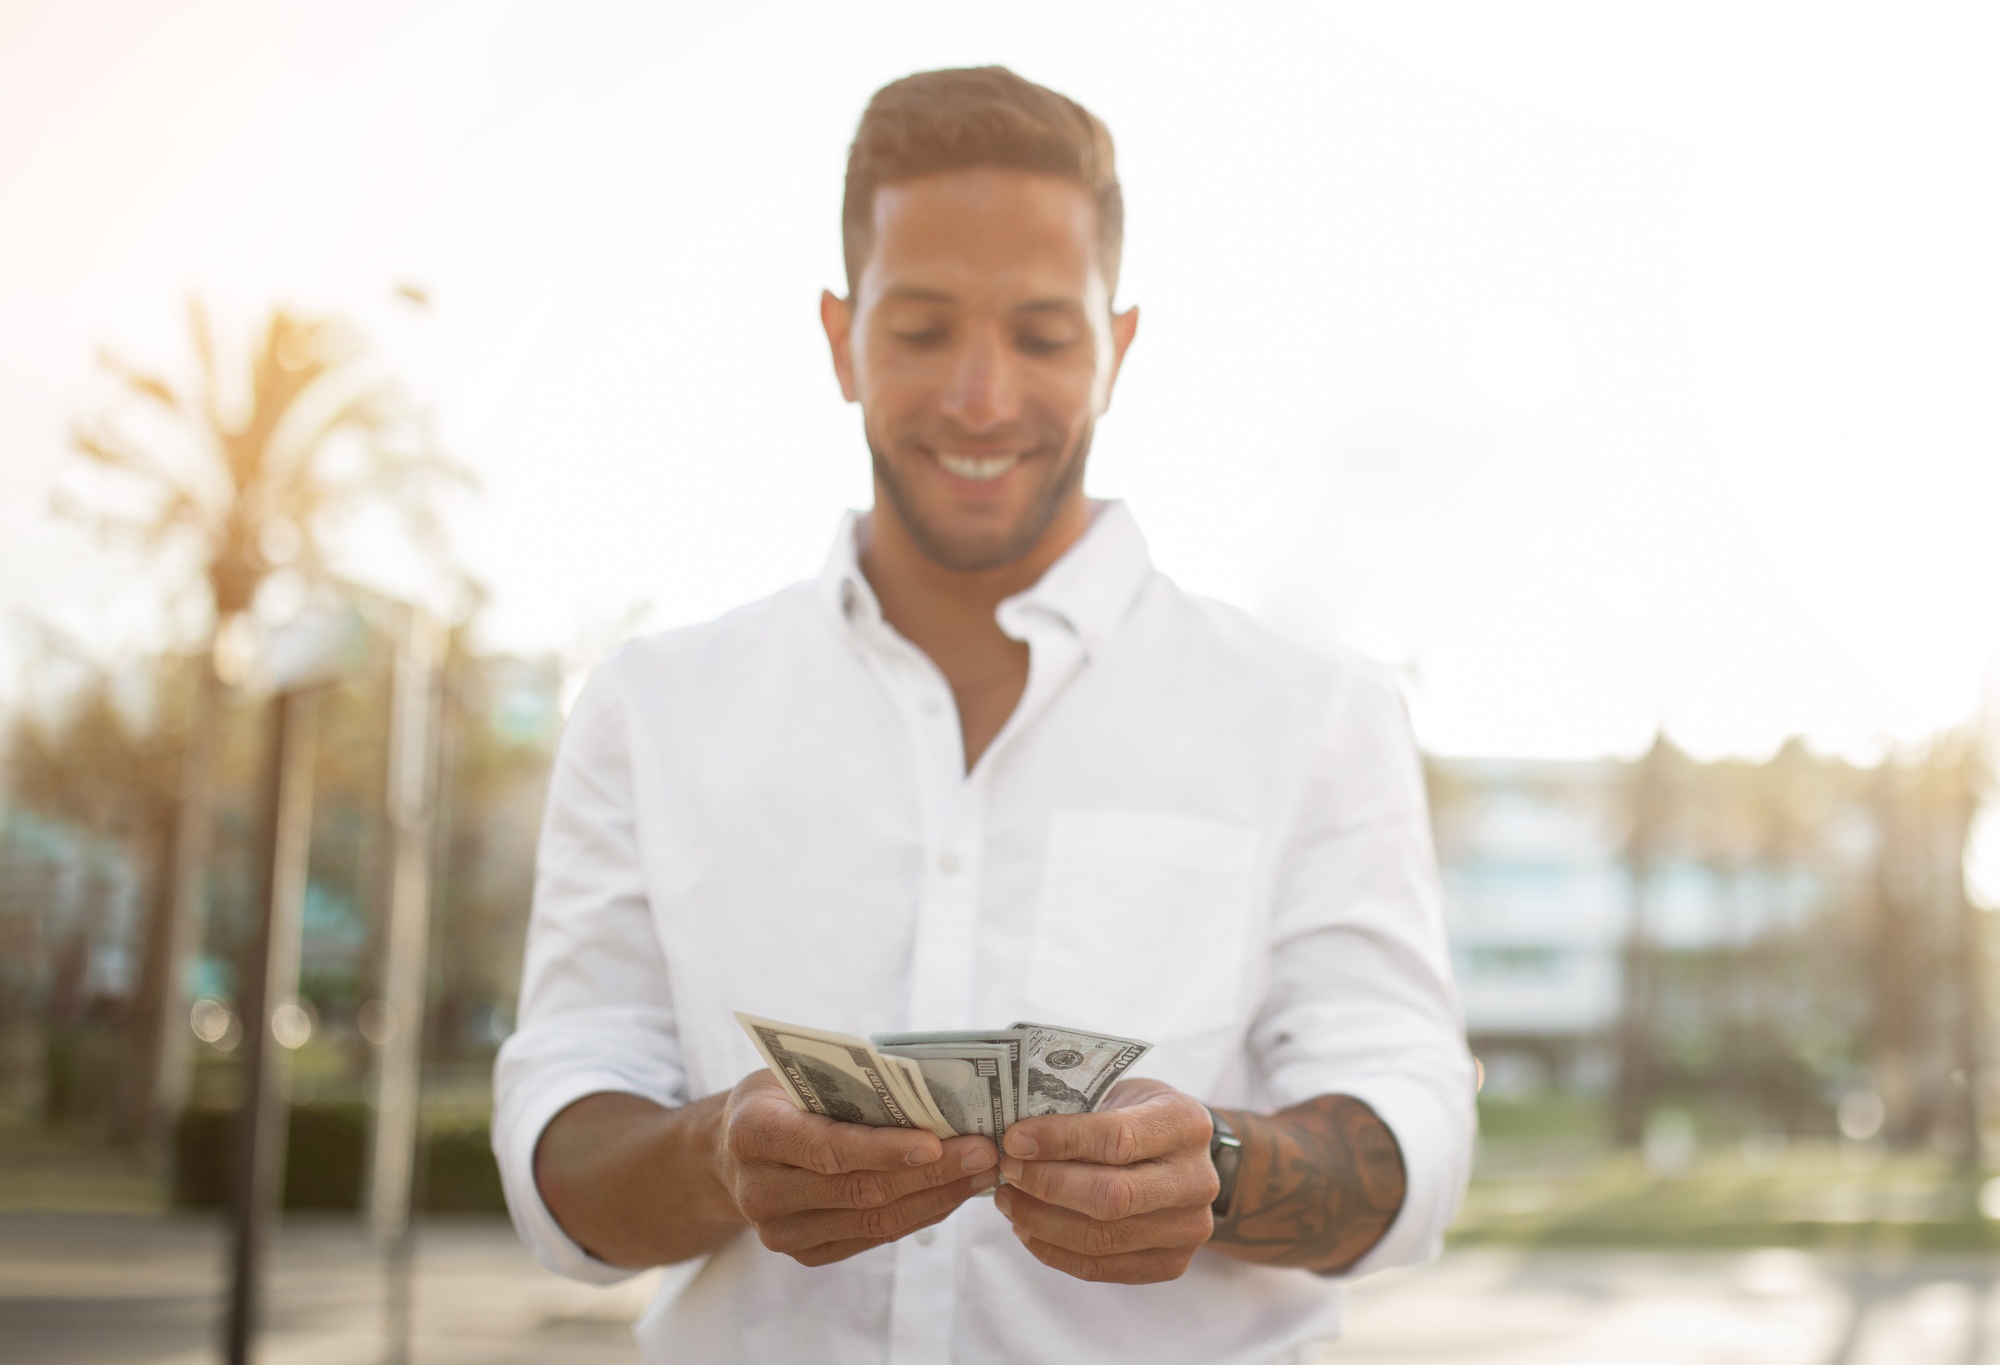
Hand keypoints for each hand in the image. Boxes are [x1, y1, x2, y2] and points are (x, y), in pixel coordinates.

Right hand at [714, 1071, 999, 1266]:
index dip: (884, 1149)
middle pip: (860, 1189)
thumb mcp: (798, 1072)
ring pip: (874, 1219)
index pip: (828, 1148)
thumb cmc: (780, 1095)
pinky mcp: (804, 1253)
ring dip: (937, 1197)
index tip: (936, 1142)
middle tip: (985, 1151)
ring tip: (982, 1171)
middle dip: (932, 1172)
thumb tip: (935, 1084)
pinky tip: (952, 1192)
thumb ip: (850, 1082)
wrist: (730, 1151)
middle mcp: (760, 1190)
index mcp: (754, 1133)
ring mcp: (780, 1231)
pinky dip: (920, 1213)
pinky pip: (873, 1236)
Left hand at [993, 1077, 1218, 1283]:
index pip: (1117, 1139)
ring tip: (1008, 1200)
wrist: (1181, 1157)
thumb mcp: (1119, 1094)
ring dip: (1041, 1222)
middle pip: (1111, 1197)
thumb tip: (1014, 1138)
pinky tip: (1027, 1228)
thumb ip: (1078, 1110)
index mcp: (1186, 1123)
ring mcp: (1190, 1228)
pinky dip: (1054, 1251)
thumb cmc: (1137, 1116)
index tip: (1013, 1140)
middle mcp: (1197, 1180)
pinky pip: (1102, 1268)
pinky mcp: (1172, 1263)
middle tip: (1007, 1171)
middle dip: (1047, 1185)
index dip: (1059, 1141)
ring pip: (1103, 1239)